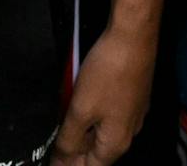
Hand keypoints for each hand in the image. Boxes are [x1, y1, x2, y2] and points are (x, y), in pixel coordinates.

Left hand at [53, 21, 156, 164]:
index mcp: (116, 143)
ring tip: (65, 117)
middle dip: (74, 148)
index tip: (51, 156)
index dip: (66, 165)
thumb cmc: (108, 71)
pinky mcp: (134, 94)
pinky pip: (110, 113)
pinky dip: (94, 113)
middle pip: (97, 152)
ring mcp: (134, 112)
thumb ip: (68, 141)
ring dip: (83, 129)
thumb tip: (60, 163)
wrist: (133, 33)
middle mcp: (129, 132)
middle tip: (55, 139)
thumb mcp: (80, 110)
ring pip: (103, 131)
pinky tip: (83, 99)